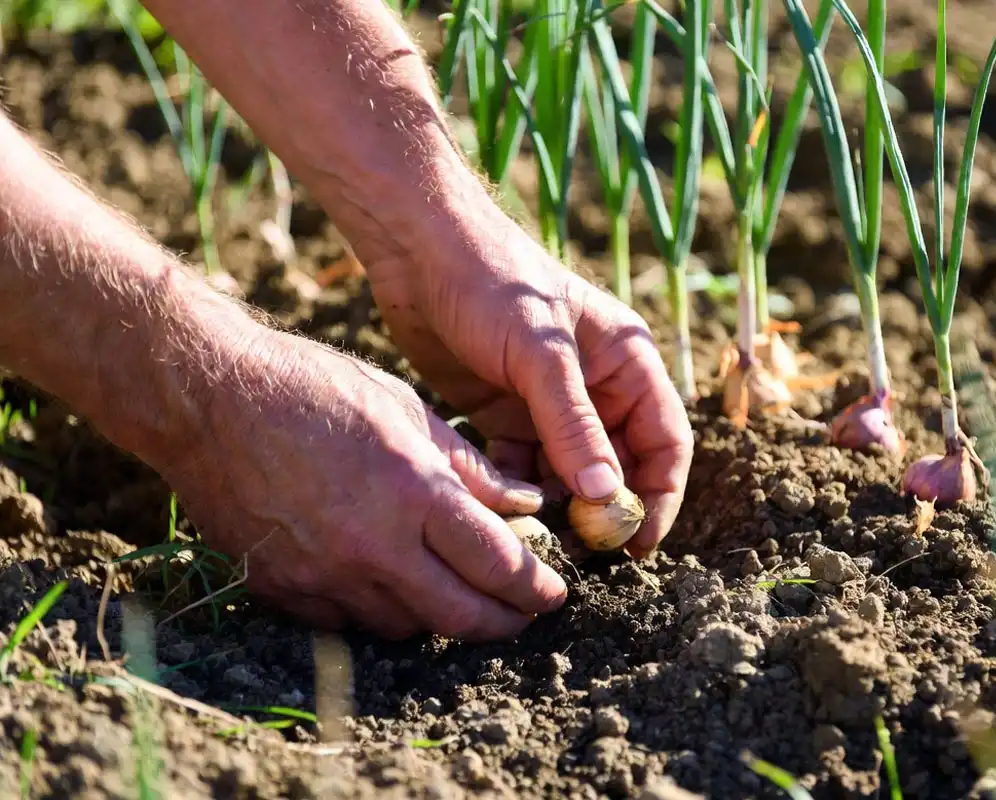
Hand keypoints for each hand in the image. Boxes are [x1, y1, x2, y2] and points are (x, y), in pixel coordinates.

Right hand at [157, 325, 567, 640]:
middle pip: (459, 614)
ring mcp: (324, 573)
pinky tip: (392, 584)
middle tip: (523, 614)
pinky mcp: (284, 588)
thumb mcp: (407, 410)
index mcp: (413, 491)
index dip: (535, 587)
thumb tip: (525, 505)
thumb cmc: (315, 388)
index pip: (496, 563)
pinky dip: (381, 610)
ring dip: (442, 616)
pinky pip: (349, 622)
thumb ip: (470, 467)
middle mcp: (372, 544)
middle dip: (503, 622)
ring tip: (458, 590)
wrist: (208, 399)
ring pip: (406, 625)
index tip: (554, 592)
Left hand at [355, 205, 693, 557]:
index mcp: (627, 362)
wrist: (418, 250)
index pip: (665, 442)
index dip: (658, 496)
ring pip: (570, 473)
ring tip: (537, 535)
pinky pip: (525, 467)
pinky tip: (501, 508)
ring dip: (558, 505)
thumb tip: (607, 495)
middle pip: (619, 465)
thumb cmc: (493, 282)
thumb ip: (574, 425)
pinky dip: (518, 490)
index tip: (636, 545)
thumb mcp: (540, 355)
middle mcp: (597, 387)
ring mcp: (550, 403)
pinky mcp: (507, 413)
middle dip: (604, 509)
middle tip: (581, 552)